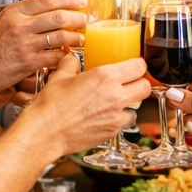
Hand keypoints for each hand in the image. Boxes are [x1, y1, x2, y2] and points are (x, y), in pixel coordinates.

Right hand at [0, 0, 86, 95]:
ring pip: (60, 36)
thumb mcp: (1, 23)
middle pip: (58, 16)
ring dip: (76, 37)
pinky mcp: (27, 63)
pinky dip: (65, 55)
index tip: (82, 1)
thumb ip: (22, 17)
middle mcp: (19, 25)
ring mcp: (24, 45)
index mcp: (13, 11)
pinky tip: (70, 55)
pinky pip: (54, 57)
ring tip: (83, 38)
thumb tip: (49, 12)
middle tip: (88, 21)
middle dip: (78, 18)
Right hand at [14, 52, 150, 158]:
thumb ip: (71, 64)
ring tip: (117, 101)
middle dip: (140, 83)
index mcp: (104, 76)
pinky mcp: (112, 131)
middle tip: (130, 83)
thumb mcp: (60, 76)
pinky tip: (108, 116)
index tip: (134, 66)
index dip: (138, 65)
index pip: (139, 66)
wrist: (45, 132)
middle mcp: (115, 95)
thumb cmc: (50, 106)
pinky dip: (120, 119)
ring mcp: (115, 115)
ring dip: (130, 103)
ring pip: (138, 107)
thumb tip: (72, 59)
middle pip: (145, 86)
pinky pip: (125, 122)